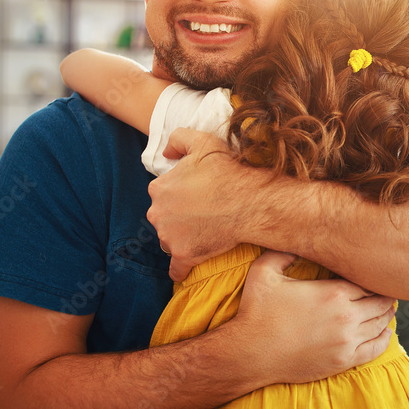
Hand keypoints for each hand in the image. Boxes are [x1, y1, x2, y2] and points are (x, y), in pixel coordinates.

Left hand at [147, 128, 260, 281]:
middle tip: (204, 214)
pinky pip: (177, 268)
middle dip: (179, 217)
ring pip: (170, 239)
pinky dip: (181, 268)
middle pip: (164, 217)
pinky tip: (188, 267)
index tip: (198, 196)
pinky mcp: (184, 255)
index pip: (163, 194)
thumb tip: (166, 153)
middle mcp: (157, 213)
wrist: (250, 201)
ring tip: (206, 231)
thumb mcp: (202, 141)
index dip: (181, 194)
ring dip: (183, 237)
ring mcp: (169, 236)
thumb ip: (178, 139)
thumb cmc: (229, 171)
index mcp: (159, 188)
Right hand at [232, 251, 395, 384]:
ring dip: (385, 316)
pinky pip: (376, 349)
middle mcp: (345, 316)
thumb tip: (295, 236)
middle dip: (383, 296)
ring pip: (380, 324)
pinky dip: (383, 340)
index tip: (372, 276)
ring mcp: (346, 341)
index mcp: (333, 292)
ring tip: (385, 309)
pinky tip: (384, 333)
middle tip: (383, 292)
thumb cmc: (256, 311)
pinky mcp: (342, 361)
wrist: (250, 354)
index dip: (371, 279)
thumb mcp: (264, 271)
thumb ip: (282, 251)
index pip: (368, 282)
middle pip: (380, 303)